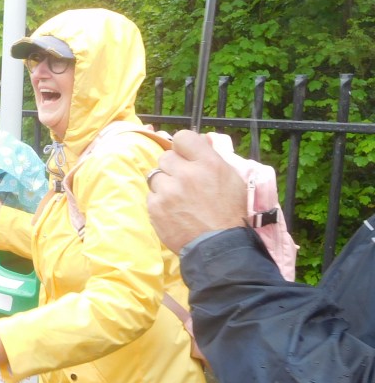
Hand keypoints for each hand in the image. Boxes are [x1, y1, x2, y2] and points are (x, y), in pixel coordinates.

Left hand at [147, 130, 246, 252]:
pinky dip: (159, 202)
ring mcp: (168, 191)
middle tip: (184, 183)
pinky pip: (151, 196)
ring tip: (179, 200)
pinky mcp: (155, 207)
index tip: (186, 157)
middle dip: (173, 168)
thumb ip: (212, 157)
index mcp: (208, 163)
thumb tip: (200, 139)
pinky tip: (173, 212)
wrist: (219, 246)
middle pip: (166, 157)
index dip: (183, 147)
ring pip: (155, 176)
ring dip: (165, 185)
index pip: (183, 137)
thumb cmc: (229, 212)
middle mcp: (186, 173)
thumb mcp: (230, 179)